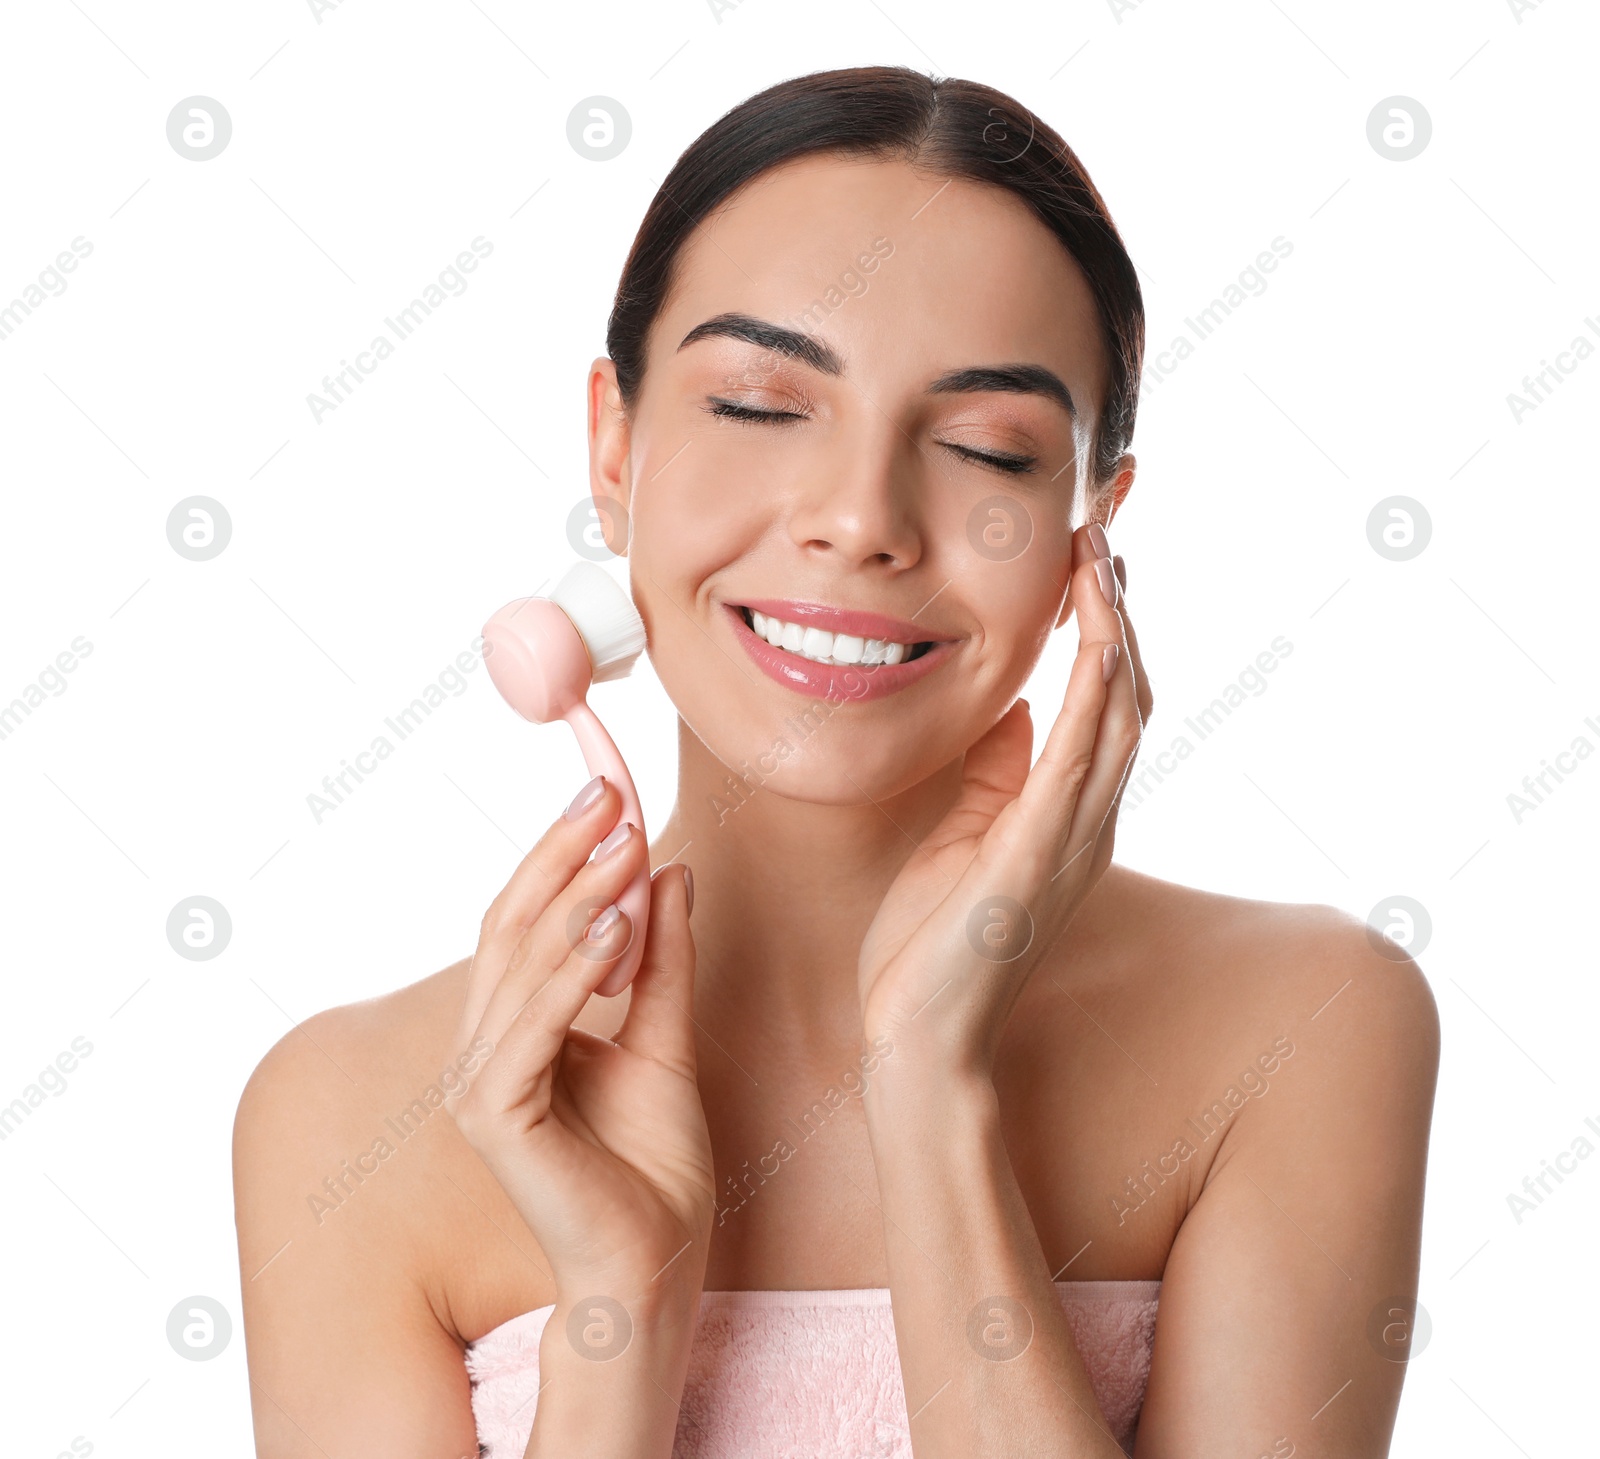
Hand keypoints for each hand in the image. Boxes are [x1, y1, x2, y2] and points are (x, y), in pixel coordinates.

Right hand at [447, 777, 714, 1308]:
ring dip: (576, 900)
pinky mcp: (495, 1117)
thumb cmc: (653, 1163)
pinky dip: (573, 972)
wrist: (656, 1263)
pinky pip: (533, 1026)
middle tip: (610, 796)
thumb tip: (670, 869)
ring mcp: (479, 1084)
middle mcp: (481, 1050)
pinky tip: (619, 927)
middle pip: (511, 928)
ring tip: (626, 847)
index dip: (563, 856)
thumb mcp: (666, 1035)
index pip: (525, 923)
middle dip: (563, 857)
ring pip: (519, 966)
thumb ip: (662, 958)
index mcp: (511, 1030)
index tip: (612, 796)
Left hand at [857, 526, 1150, 1079]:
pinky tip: (1098, 640)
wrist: (917, 1036)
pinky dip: (1094, 696)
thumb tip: (1006, 704)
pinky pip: (1079, 763)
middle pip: (1128, 685)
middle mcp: (1087, 816)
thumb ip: (996, 769)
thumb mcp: (965, 831)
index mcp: (1067, 808)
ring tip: (1102, 551)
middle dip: (1120, 599)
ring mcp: (1071, 837)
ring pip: (1118, 711)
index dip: (1107, 615)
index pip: (1104, 692)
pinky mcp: (1037, 857)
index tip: (1096, 540)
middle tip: (1111, 518)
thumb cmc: (931, 942)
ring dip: (1114, 626)